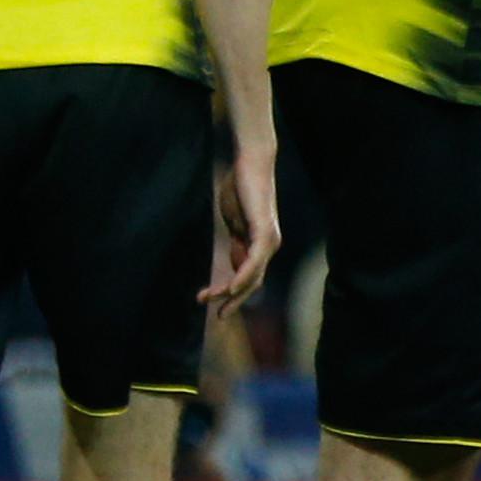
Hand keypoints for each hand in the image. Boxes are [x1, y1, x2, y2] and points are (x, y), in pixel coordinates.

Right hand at [201, 143, 281, 312]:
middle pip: (252, 282)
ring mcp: (268, 239)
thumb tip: (232, 259)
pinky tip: (232, 288)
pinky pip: (255, 259)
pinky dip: (244, 275)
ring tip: (214, 301)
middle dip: (234, 300)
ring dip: (233, 291)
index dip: (230, 292)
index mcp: (258, 245)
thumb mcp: (233, 221)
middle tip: (218, 316)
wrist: (250, 164)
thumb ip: (235, 240)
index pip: (247, 277)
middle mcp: (268, 246)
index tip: (211, 302)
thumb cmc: (241, 189)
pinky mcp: (265, 230)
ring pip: (253, 275)